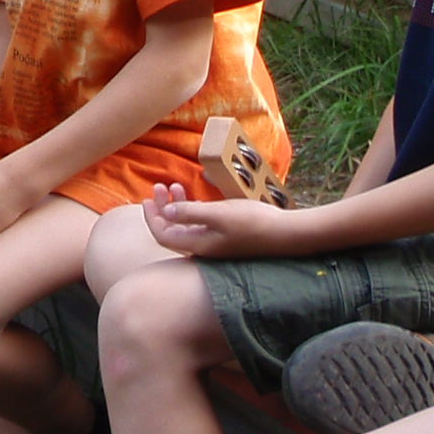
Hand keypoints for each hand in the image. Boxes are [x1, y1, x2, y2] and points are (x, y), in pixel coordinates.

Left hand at [142, 182, 296, 257]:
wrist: (287, 234)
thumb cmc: (254, 223)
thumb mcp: (219, 214)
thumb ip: (191, 213)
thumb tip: (166, 212)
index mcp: (198, 245)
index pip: (163, 235)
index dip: (151, 217)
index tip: (147, 197)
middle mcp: (203, 248)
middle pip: (171, 231)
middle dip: (161, 208)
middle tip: (159, 186)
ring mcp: (215, 244)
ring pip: (185, 227)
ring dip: (176, 207)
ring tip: (174, 186)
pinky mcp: (226, 237)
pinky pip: (199, 225)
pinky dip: (192, 210)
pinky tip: (195, 197)